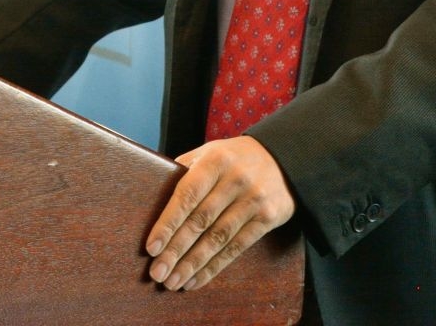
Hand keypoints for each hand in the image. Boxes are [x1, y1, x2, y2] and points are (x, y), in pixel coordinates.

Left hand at [144, 135, 294, 290]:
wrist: (285, 158)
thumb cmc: (234, 159)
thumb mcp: (210, 153)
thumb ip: (185, 170)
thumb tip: (151, 195)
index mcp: (215, 160)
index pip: (186, 195)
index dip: (168, 223)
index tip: (151, 248)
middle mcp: (235, 179)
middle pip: (200, 221)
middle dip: (176, 250)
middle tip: (157, 273)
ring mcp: (254, 199)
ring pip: (218, 239)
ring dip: (193, 264)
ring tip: (173, 282)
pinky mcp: (268, 218)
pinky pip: (237, 247)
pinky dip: (215, 266)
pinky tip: (196, 279)